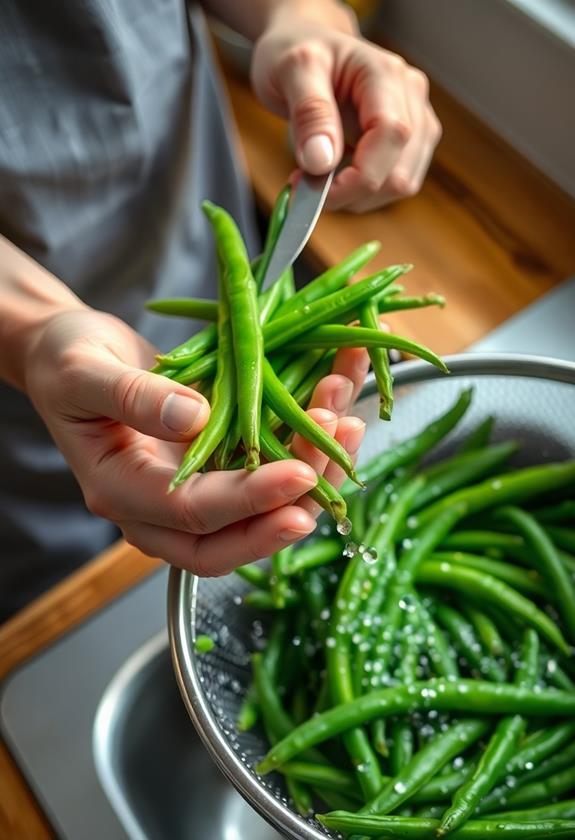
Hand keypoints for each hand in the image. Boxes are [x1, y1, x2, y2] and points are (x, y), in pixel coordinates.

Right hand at [25, 307, 367, 575]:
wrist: (74, 358)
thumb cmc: (66, 364)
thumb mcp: (83, 372)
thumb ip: (131, 396)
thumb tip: (191, 417)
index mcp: (125, 493)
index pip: (195, 514)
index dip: (251, 498)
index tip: (299, 471)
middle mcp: (165, 508)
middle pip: (241, 531)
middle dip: (298, 497)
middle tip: (336, 448)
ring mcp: (198, 488)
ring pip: (267, 507)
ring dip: (316, 468)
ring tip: (348, 417)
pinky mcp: (222, 466)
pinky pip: (272, 468)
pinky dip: (310, 440)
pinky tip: (340, 403)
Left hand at [251, 0, 441, 211]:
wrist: (306, 45)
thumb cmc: (298, 52)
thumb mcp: (291, 71)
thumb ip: (310, 113)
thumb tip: (322, 162)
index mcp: (385, 74)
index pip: (391, 136)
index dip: (357, 177)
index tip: (315, 191)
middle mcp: (411, 97)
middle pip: (399, 172)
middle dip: (351, 192)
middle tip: (304, 184)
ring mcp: (416, 122)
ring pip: (400, 185)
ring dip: (356, 197)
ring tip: (318, 176)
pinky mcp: (409, 145)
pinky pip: (393, 186)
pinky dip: (361, 194)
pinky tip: (335, 176)